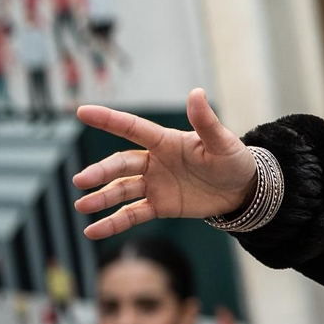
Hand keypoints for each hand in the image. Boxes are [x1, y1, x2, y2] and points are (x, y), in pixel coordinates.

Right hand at [73, 88, 256, 239]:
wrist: (243, 190)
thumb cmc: (233, 160)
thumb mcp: (223, 142)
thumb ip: (206, 122)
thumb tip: (196, 92)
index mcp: (167, 141)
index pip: (133, 128)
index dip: (109, 120)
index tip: (82, 111)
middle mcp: (155, 161)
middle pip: (122, 164)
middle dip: (101, 172)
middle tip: (81, 180)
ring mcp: (155, 184)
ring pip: (122, 190)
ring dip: (102, 198)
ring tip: (82, 206)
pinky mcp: (160, 205)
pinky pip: (132, 215)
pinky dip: (113, 223)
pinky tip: (92, 231)